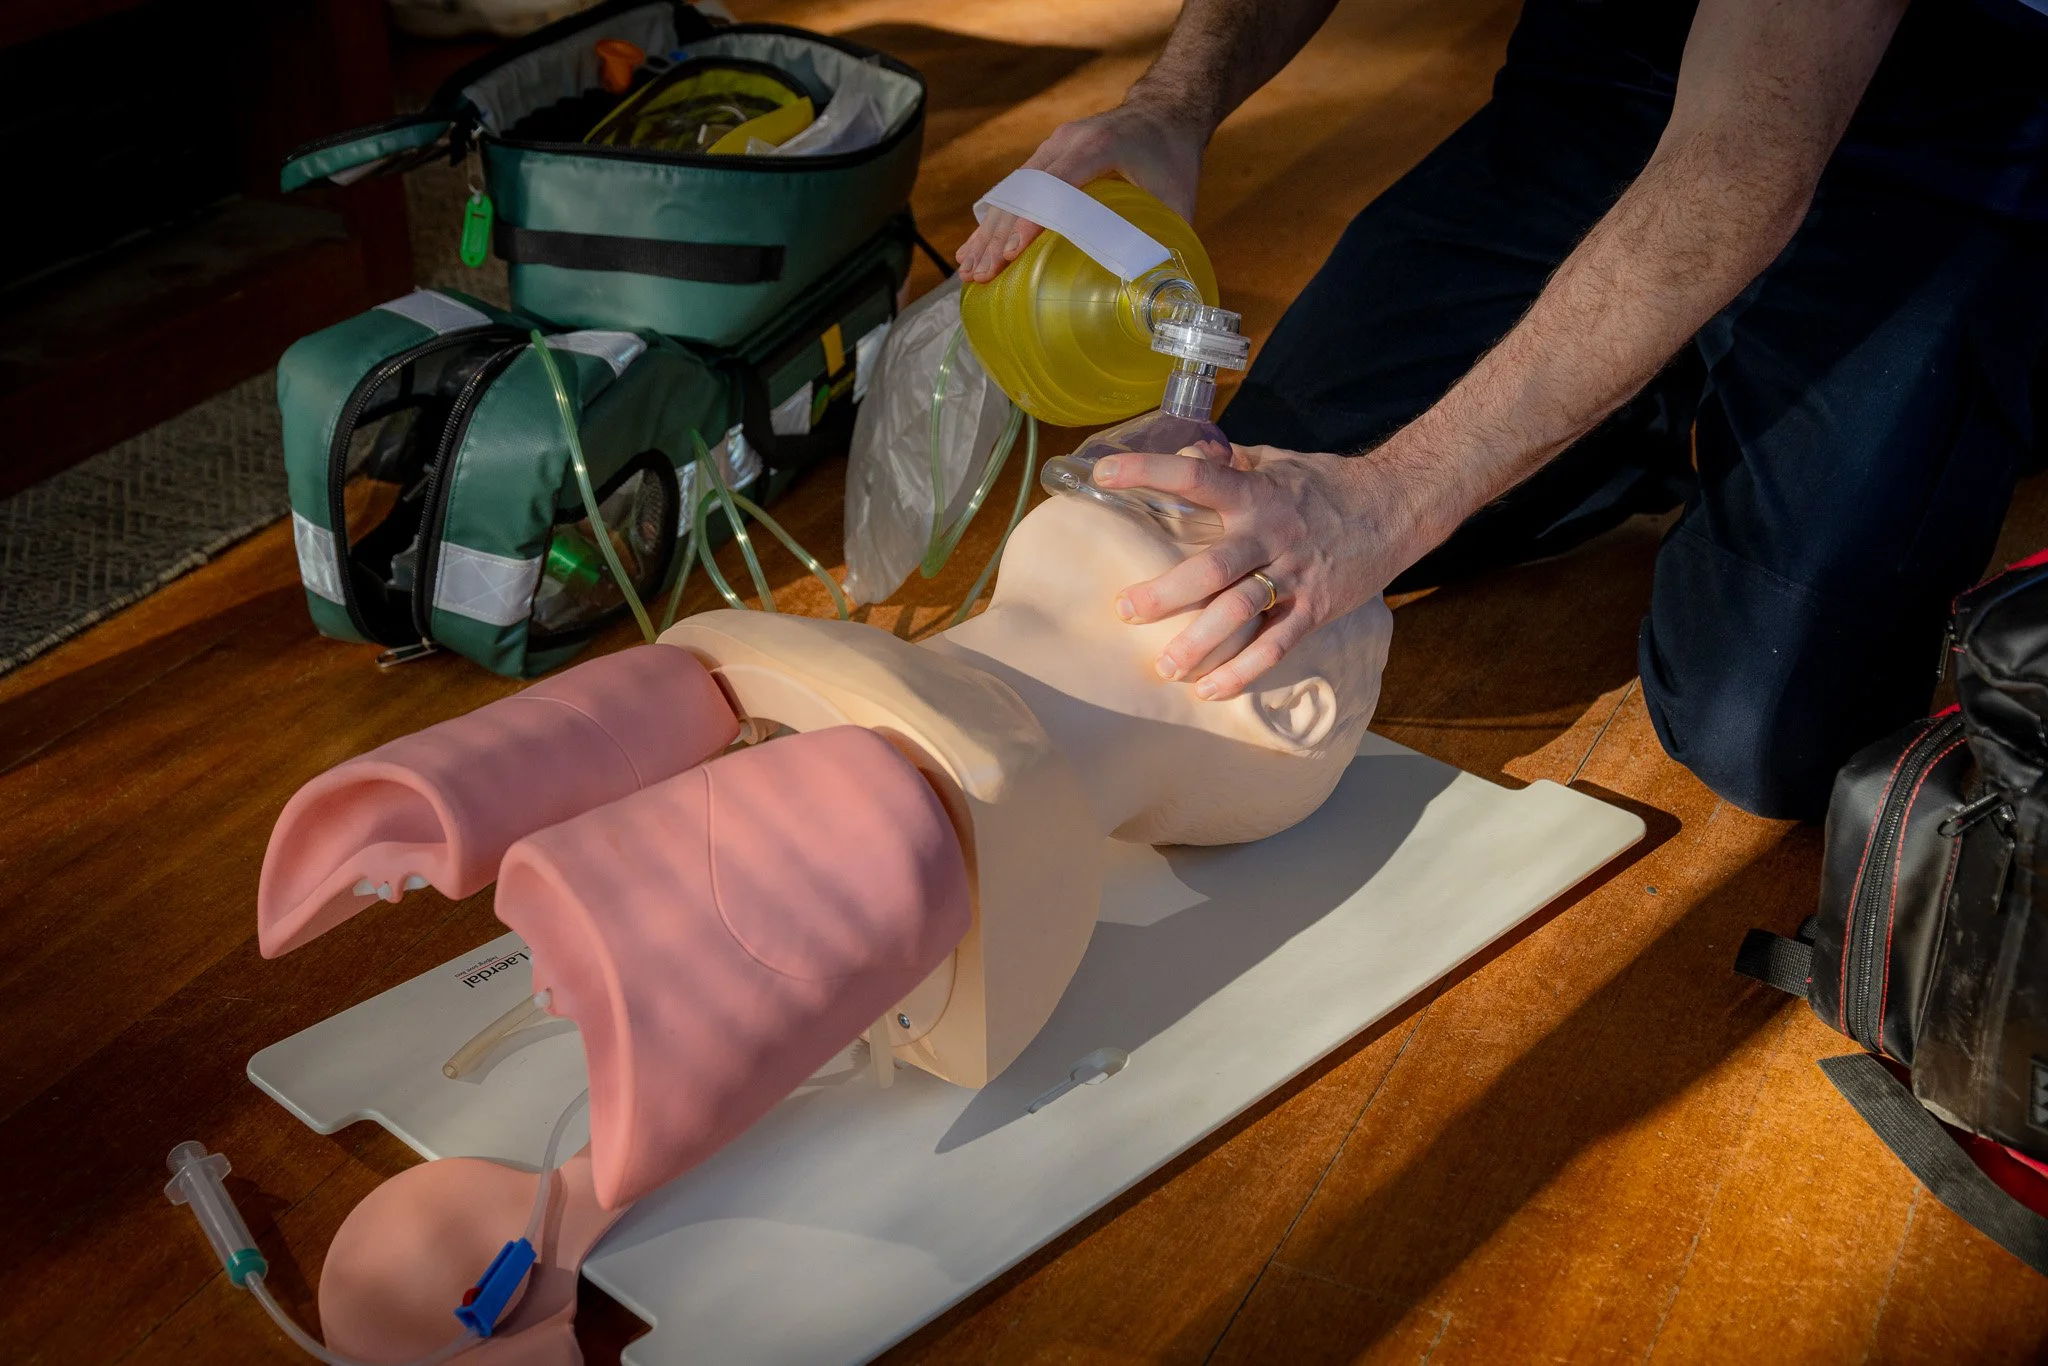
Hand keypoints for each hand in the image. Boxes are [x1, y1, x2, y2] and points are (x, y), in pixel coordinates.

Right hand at [956, 100, 1205, 281]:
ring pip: (1012, 191)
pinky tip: (974, 247)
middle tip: (983, 274)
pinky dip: (995, 220)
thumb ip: (1169, 237)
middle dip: (1000, 235)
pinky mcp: (1046, 156)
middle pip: (1024, 190)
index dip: (1032, 218)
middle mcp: (1068, 140)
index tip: (1012, 252)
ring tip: (969, 269)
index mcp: (1099, 146)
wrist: (1164, 110)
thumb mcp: (1180, 195)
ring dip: (989, 232)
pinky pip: (1015, 190)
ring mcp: (1053, 145)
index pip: (1056, 184)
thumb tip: (1159, 288)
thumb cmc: (1174, 154)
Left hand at [1095, 444, 1420, 699]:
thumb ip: (1230, 462)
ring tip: (1165, 666)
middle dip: (1166, 593)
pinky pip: (1276, 646)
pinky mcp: (1315, 608)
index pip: (1196, 476)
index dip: (1150, 473)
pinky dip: (1244, 672)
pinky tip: (1211, 690)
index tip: (1104, 475)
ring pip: (1241, 612)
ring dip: (1200, 643)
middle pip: (1213, 567)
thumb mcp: (1277, 462)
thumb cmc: (1326, 483)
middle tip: (1125, 610)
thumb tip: (1185, 451)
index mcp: (1256, 493)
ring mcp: (1295, 575)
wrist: (1397, 507)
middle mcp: (1272, 535)